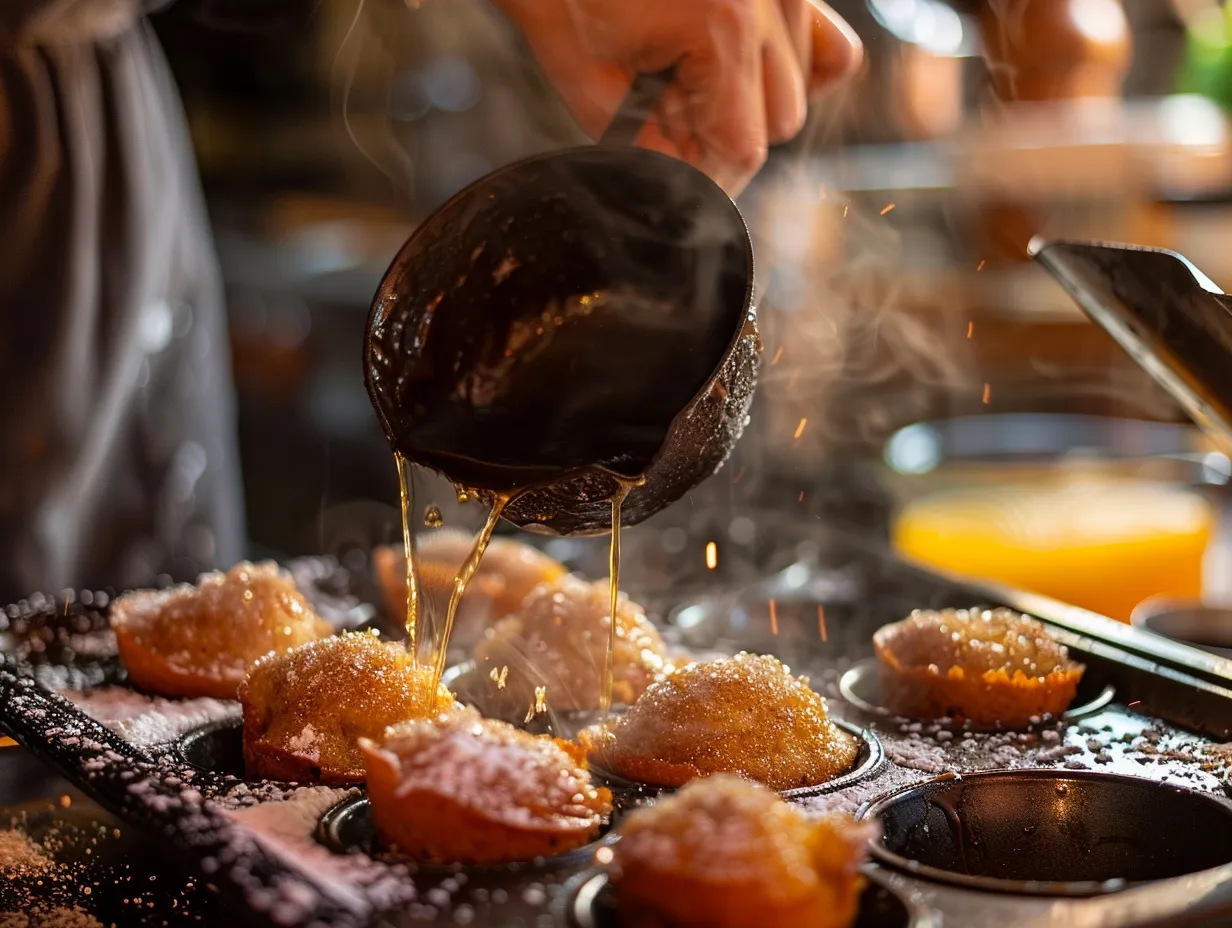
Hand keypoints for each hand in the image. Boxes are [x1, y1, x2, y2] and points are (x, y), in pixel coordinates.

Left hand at [493, 0, 861, 195]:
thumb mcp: (590, 84)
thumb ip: (646, 147)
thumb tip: (684, 191)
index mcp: (723, 23)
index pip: (742, 146)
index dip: (707, 178)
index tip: (678, 185)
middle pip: (781, 120)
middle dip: (725, 134)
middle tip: (671, 118)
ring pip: (802, 87)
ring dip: (752, 101)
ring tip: (690, 76)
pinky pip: (828, 46)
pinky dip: (792, 68)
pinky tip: (741, 69)